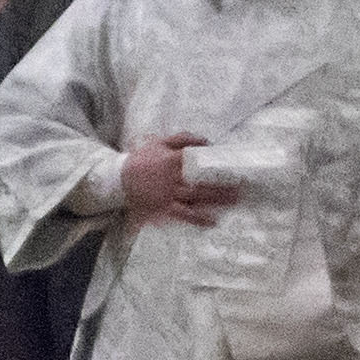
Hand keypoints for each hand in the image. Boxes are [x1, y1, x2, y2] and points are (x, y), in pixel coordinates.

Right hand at [120, 135, 243, 226]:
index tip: (233, 165)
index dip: (217, 162)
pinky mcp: (163, 207)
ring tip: (233, 201)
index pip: (200, 160)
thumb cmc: (140, 160)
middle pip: (202, 181)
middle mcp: (174, 178)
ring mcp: (169, 194)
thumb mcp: (158, 142)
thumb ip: (182, 138)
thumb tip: (206, 141)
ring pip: (197, 197)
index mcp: (173, 160)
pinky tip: (212, 221)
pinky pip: (183, 213)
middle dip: (223, 184)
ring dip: (216, 199)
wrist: (117, 179)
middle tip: (242, 186)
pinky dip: (198, 218)